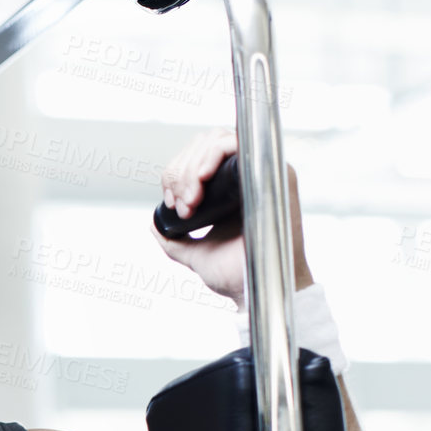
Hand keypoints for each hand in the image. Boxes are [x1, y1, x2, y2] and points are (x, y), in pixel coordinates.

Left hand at [150, 126, 311, 306]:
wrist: (256, 290)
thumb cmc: (235, 276)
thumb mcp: (194, 254)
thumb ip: (174, 241)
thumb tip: (154, 226)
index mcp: (230, 190)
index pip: (197, 156)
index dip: (176, 172)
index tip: (172, 202)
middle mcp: (246, 176)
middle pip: (203, 144)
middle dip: (181, 172)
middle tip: (182, 206)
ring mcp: (261, 172)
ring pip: (215, 140)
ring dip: (192, 169)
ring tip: (192, 203)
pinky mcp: (277, 172)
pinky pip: (238, 144)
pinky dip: (213, 155)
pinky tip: (203, 178)